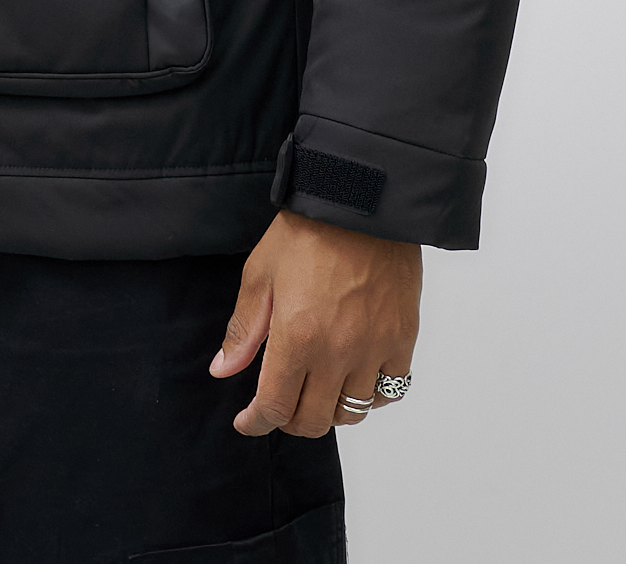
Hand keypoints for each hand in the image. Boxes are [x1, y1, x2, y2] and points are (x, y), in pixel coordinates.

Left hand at [210, 209, 419, 436]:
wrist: (362, 202)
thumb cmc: (308, 231)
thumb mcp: (261, 273)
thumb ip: (244, 329)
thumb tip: (223, 370)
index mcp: (296, 337)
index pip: (274, 407)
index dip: (257, 422)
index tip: (248, 422)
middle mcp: (336, 352)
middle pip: (314, 420)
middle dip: (291, 421)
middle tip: (280, 406)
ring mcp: (374, 349)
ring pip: (353, 412)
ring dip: (330, 410)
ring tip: (317, 391)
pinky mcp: (402, 339)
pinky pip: (390, 391)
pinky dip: (372, 396)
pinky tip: (355, 379)